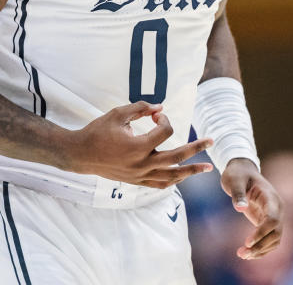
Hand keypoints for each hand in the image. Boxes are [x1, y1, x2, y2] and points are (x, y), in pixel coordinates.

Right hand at [67, 101, 212, 187]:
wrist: (80, 154)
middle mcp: (142, 163)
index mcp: (138, 146)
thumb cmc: (98, 131)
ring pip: (171, 176)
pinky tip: (181, 177)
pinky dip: (172, 181)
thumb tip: (160, 107)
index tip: (155, 115)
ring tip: (206, 169)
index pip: (164, 132)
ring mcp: (139, 175)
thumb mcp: (118, 114)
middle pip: (176, 156)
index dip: (164, 119)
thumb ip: (140, 108)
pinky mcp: (136, 181)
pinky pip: (159, 184)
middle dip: (196, 149)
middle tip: (212, 141)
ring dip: (190, 171)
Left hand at [221, 158, 283, 259]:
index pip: (273, 219)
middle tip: (242, 253)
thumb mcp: (234, 180)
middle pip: (276, 233)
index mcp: (271, 197)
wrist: (243, 170)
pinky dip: (261, 248)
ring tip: (241, 254)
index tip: (247, 241)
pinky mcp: (268, 221)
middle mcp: (277, 208)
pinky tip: (247, 253)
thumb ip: (237, 194)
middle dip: (260, 246)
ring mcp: (275, 215)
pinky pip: (269, 239)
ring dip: (261, 250)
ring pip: (275, 240)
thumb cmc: (238, 174)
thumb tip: (240, 208)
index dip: (262, 232)